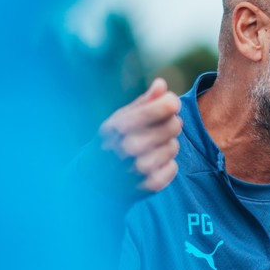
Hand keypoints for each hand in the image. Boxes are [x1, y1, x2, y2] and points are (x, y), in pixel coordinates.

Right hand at [99, 77, 182, 191]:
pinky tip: (155, 162)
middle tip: (163, 127)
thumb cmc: (113, 141)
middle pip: (173, 126)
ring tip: (155, 146)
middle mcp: (127, 147)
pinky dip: (168, 164)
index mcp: (119, 125)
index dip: (171, 103)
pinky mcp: (149, 185)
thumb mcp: (121, 118)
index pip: (164, 107)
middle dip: (172, 123)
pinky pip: (173, 167)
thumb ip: (144, 102)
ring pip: (174, 147)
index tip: (171, 103)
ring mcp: (138, 169)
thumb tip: (162, 84)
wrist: (95, 180)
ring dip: (169, 145)